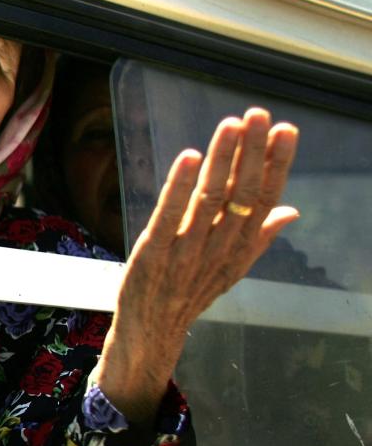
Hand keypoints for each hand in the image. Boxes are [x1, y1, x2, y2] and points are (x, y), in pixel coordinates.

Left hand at [96, 107, 298, 423]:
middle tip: (257, 115)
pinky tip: (190, 157)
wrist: (152, 330)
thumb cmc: (191, 292)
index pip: (266, 199)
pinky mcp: (155, 251)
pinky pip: (170, 215)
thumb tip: (291, 211)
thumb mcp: (231, 268)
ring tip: (230, 126)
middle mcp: (220, 247)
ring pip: (211, 199)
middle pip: (243, 194)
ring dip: (221, 160)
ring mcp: (188, 250)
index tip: (285, 130)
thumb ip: (260, 238)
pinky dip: (180, 185)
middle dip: (252, 152)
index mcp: (241, 247)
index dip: (277, 164)